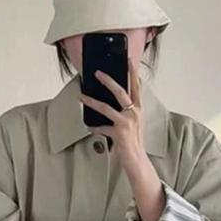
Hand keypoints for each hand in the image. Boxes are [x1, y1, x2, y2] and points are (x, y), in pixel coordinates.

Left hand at [78, 57, 145, 174]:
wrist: (137, 159)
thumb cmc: (133, 141)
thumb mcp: (133, 123)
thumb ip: (125, 111)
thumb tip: (110, 101)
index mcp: (138, 109)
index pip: (136, 86)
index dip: (133, 72)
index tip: (129, 60)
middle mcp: (134, 113)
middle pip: (120, 91)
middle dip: (108, 80)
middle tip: (97, 73)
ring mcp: (127, 122)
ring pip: (105, 107)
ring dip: (91, 101)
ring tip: (81, 96)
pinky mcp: (119, 132)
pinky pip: (101, 127)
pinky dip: (94, 127)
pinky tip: (89, 126)